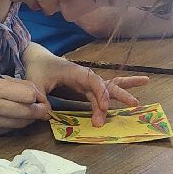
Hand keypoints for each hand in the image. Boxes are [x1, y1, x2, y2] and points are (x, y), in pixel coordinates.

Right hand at [0, 73, 51, 135]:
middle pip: (29, 111)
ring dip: (30, 119)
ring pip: (22, 123)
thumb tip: (33, 91)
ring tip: (31, 112)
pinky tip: (14, 117)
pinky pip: (11, 129)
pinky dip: (17, 124)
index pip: (28, 94)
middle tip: (44, 108)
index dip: (38, 95)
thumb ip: (10, 84)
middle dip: (40, 110)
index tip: (39, 95)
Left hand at [23, 47, 145, 126]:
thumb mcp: (36, 82)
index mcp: (75, 72)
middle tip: (134, 104)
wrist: (37, 60)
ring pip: (107, 89)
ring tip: (137, 103)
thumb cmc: (38, 68)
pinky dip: (111, 98)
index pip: (93, 81)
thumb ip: (42, 97)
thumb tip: (47, 114)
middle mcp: (84, 77)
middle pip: (105, 84)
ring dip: (121, 95)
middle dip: (119, 94)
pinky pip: (100, 94)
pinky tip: (125, 100)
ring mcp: (86, 83)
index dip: (101, 94)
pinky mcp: (84, 89)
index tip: (104, 108)